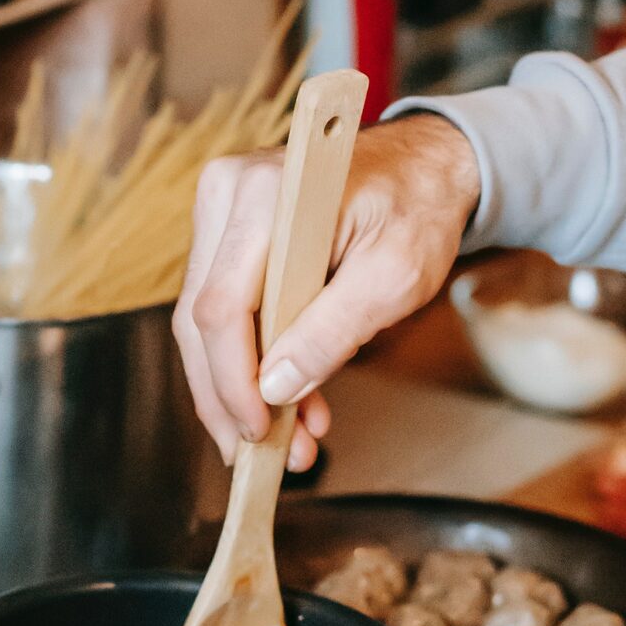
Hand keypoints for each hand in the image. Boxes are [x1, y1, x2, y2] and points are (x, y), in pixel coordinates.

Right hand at [174, 113, 479, 469]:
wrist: (424, 167)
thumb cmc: (416, 209)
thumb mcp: (394, 278)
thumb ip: (333, 333)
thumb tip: (276, 389)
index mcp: (265, 196)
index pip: (221, 308)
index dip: (232, 382)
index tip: (259, 433)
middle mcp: (227, 195)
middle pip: (201, 321)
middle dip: (230, 400)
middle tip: (263, 458)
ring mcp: (221, 214)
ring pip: (206, 325)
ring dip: (240, 391)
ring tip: (286, 442)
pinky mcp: (227, 236)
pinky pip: (224, 311)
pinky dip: (251, 363)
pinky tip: (287, 402)